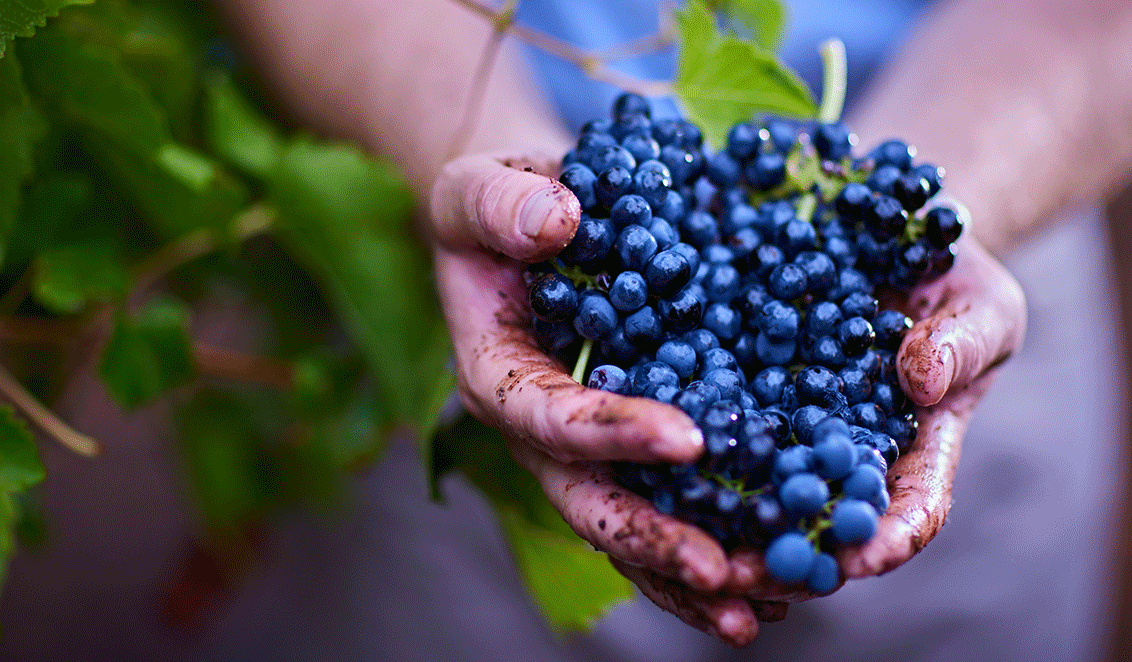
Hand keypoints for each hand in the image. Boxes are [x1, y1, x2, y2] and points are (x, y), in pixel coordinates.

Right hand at [429, 148, 791, 645]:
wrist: (522, 224)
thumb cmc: (494, 206)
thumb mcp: (478, 189)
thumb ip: (505, 204)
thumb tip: (559, 221)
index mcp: (497, 375)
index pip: (549, 416)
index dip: (610, 433)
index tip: (687, 439)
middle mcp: (537, 427)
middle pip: (588, 499)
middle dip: (653, 538)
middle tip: (723, 570)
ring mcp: (581, 446)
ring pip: (627, 524)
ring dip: (688, 570)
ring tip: (758, 602)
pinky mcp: (625, 444)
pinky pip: (663, 504)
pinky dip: (710, 545)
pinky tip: (769, 583)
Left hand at [601, 223, 1025, 634]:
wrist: (891, 240)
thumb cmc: (957, 284)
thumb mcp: (980, 307)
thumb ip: (961, 344)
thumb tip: (923, 381)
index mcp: (914, 447)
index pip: (910, 505)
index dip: (889, 535)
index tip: (862, 557)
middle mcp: (845, 450)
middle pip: (818, 520)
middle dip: (785, 556)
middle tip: (746, 576)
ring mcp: (790, 423)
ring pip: (757, 489)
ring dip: (724, 525)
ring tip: (687, 550)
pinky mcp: (742, 385)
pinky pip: (713, 420)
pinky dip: (684, 450)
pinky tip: (649, 465)